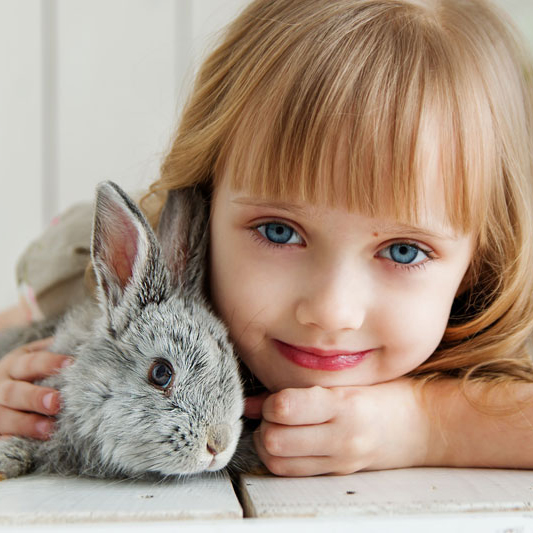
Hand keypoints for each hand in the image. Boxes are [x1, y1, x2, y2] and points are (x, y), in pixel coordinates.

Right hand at [0, 338, 71, 438]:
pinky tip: (26, 446)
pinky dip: (12, 441)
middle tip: (57, 402)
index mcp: (16, 364)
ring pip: (5, 417)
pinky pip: (1, 438)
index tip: (71, 365)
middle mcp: (2, 386)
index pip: (32, 362)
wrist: (3, 393)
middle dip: (35, 397)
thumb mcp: (39, 360)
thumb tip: (91, 345)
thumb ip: (59, 353)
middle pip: (14, 391)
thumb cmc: (34, 375)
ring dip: (26, 424)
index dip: (50, 363)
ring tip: (48, 429)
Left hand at [246, 379, 430, 475]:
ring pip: (279, 462)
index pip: (285, 407)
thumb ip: (304, 388)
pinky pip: (294, 473)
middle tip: (271, 415)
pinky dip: (281, 459)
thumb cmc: (389, 394)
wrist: (425, 425)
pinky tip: (288, 443)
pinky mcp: (339, 473)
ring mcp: (341, 460)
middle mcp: (342, 436)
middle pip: (275, 440)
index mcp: (345, 404)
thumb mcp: (350, 380)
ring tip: (278, 430)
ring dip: (268, 445)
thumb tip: (254, 402)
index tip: (275, 397)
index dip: (269, 402)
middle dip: (264, 425)